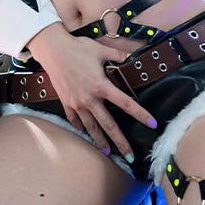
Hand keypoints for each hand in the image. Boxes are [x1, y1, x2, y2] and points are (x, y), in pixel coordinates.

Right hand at [27, 24, 157, 159]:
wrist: (52, 50)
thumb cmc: (77, 48)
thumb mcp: (102, 49)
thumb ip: (120, 55)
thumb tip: (135, 56)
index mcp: (101, 86)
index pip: (126, 103)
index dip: (141, 114)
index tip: (152, 125)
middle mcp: (90, 99)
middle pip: (109, 125)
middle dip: (121, 142)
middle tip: (130, 156)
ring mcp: (77, 103)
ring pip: (91, 127)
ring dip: (100, 141)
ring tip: (108, 152)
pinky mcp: (66, 103)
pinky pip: (74, 120)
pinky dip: (81, 128)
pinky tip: (85, 133)